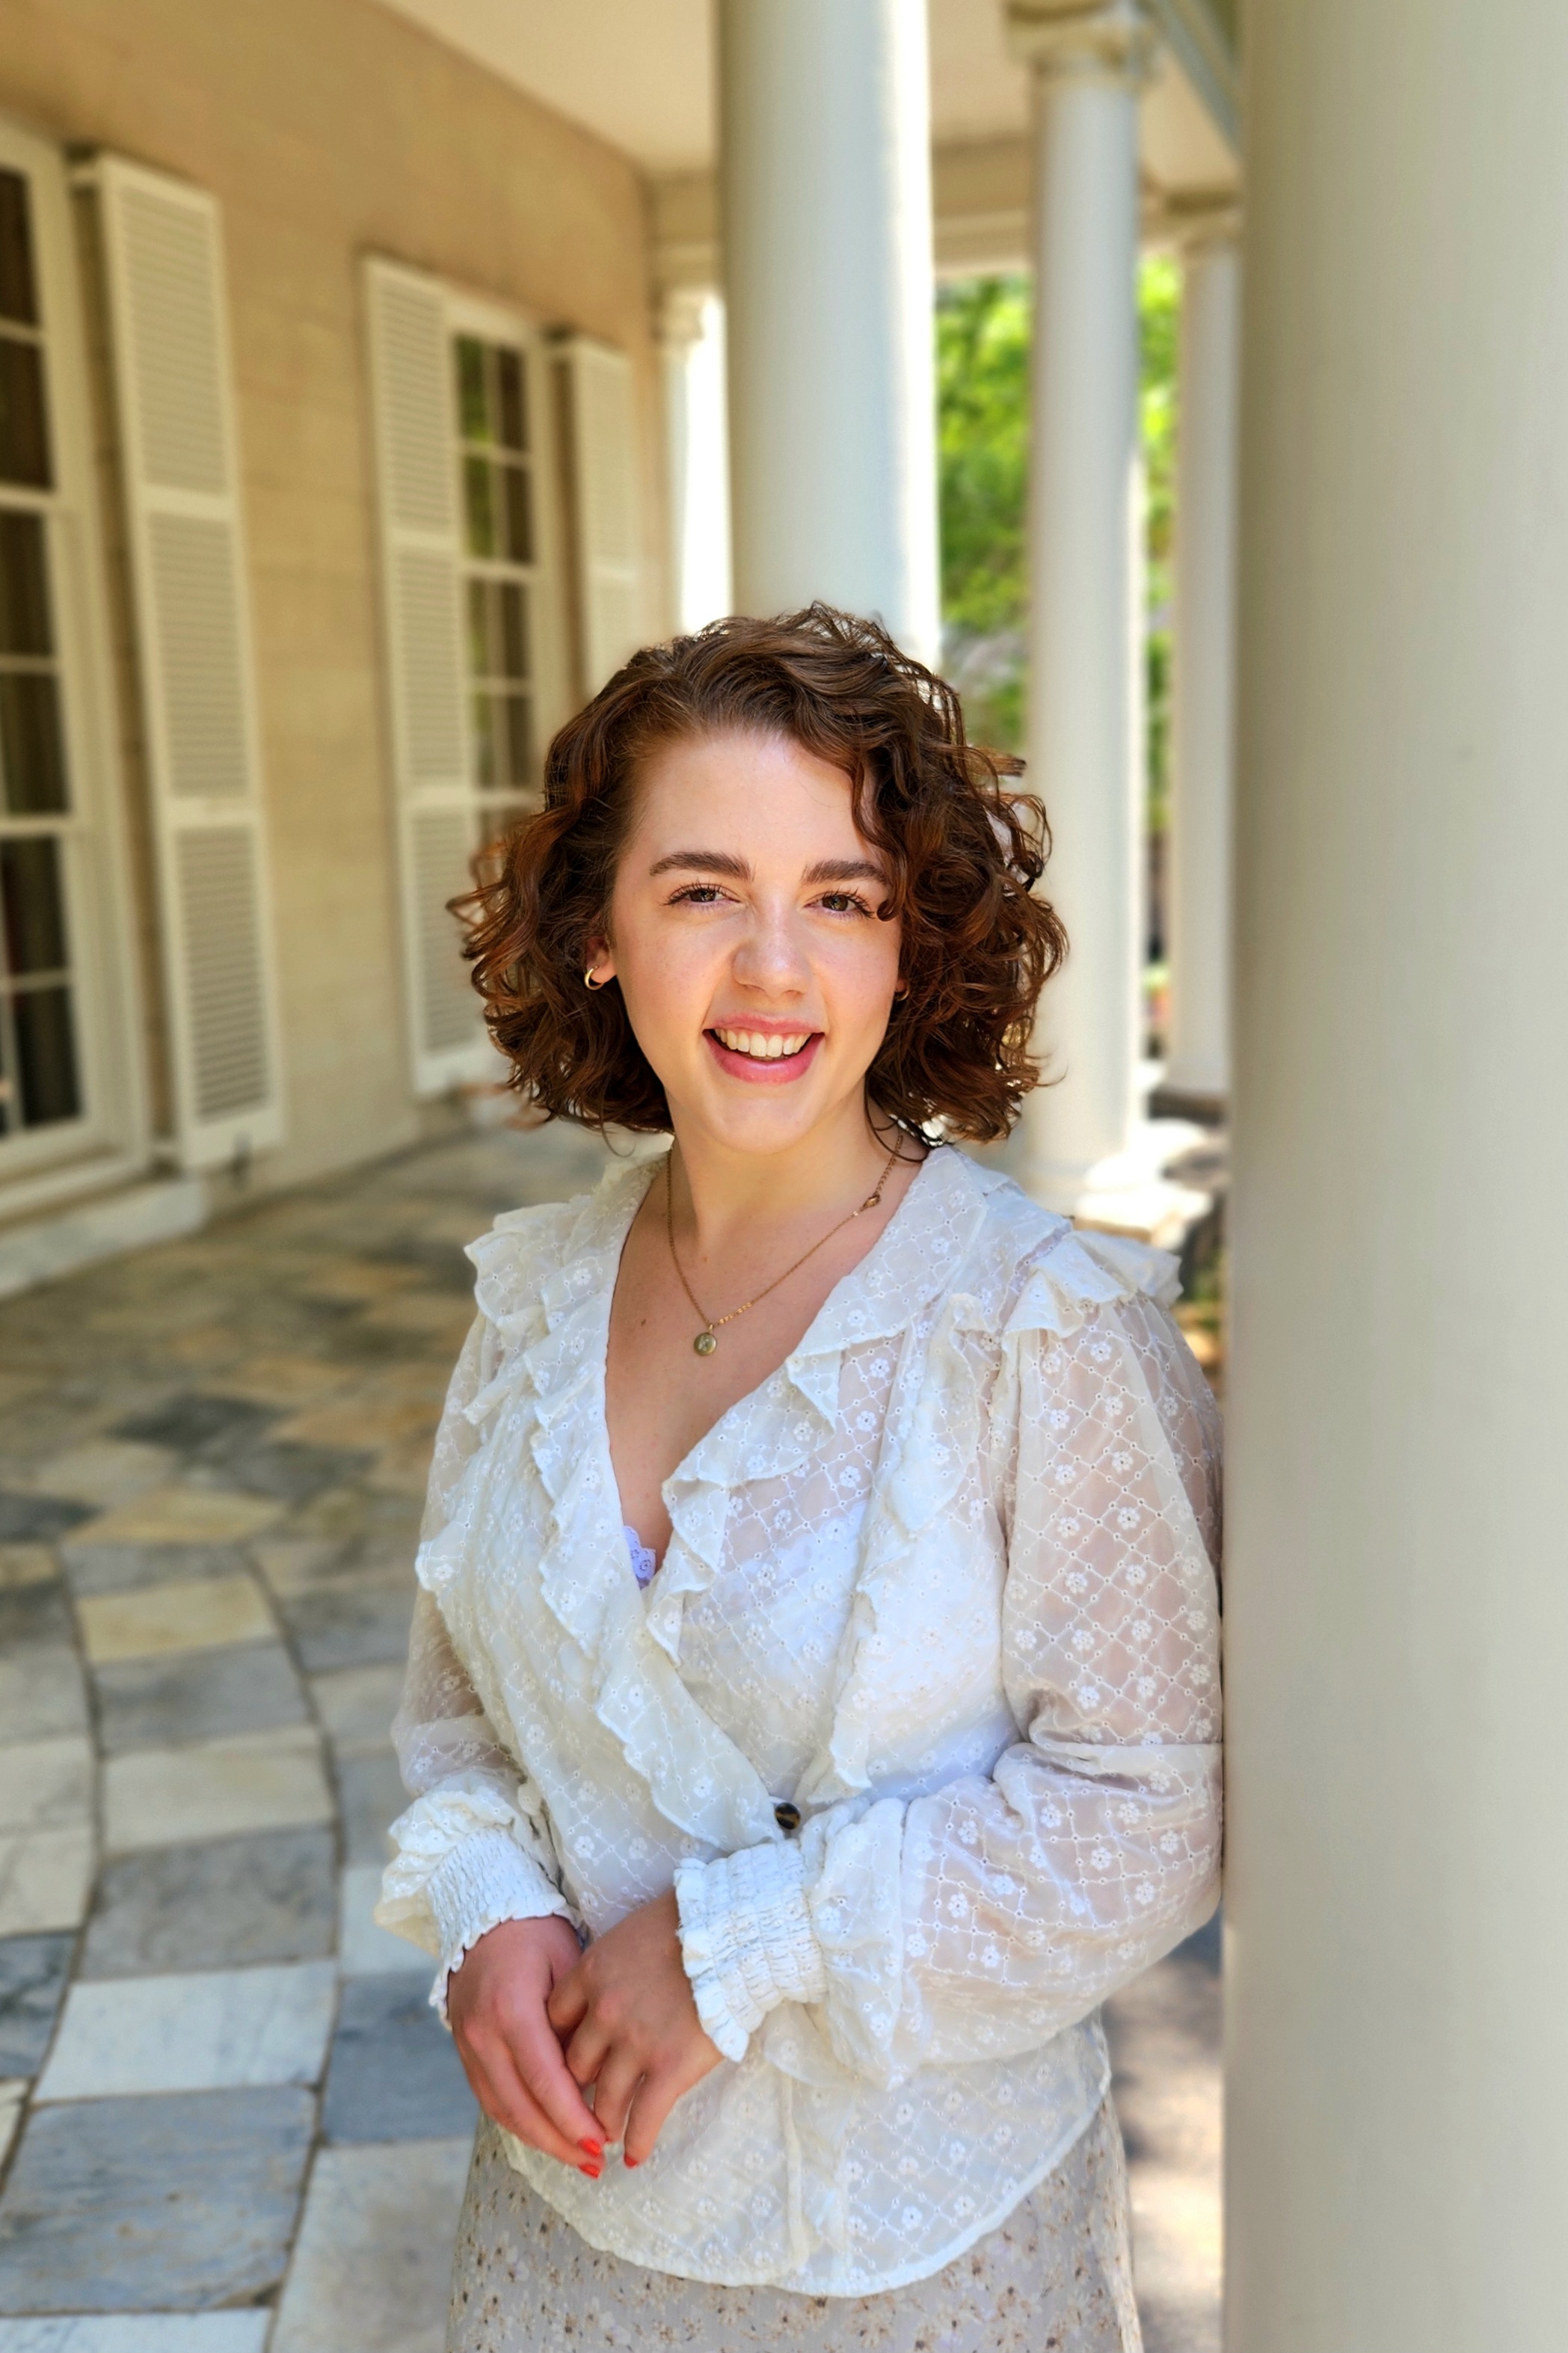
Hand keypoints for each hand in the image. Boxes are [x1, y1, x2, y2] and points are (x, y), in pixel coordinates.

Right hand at [447, 1915, 606, 2174]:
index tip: (603, 2141)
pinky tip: (547, 2135)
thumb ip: (579, 2016)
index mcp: (512, 2009)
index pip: (546, 2079)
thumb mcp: (567, 1961)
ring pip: (503, 2110)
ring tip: (577, 2159)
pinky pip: (490, 2099)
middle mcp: (483, 2033)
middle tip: (596, 2161)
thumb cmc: (536, 1932)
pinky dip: (519, 2123)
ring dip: (540, 2140)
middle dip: (560, 2140)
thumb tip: (602, 2070)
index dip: (573, 2117)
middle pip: (522, 2105)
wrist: (483, 1913)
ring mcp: (468, 2045)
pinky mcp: (463, 2051)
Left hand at [546, 1889, 722, 2164]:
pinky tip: (635, 2156)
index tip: (562, 2062)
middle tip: (581, 2106)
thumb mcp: (629, 1934)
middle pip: (574, 2066)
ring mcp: (635, 2042)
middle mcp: (605, 2011)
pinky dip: (637, 2142)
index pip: (555, 2020)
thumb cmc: (687, 1925)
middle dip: (576, 2090)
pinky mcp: (670, 2067)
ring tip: (605, 2136)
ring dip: (603, 2123)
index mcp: (591, 1972)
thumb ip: (607, 1970)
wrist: (732, 1931)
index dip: (556, 2046)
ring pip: (605, 2099)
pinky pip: (644, 2117)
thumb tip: (601, 1997)